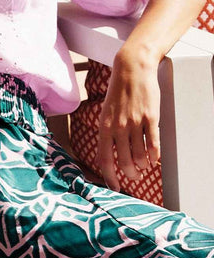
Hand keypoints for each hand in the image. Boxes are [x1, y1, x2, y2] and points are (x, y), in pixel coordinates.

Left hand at [97, 47, 160, 191]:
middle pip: (123, 161)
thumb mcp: (106, 113)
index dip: (109, 177)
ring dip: (142, 166)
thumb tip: (106, 156)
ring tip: (144, 167)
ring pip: (139, 155)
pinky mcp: (150, 118)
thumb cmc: (118, 92)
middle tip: (134, 177)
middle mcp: (118, 127)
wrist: (132, 69)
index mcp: (104, 127)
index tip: (115, 188)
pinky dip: (154, 156)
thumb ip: (107, 133)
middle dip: (130, 174)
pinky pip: (153, 144)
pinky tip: (153, 159)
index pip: (104, 159)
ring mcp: (135, 123)